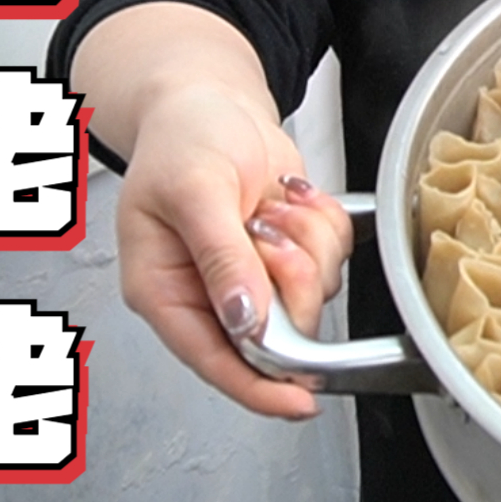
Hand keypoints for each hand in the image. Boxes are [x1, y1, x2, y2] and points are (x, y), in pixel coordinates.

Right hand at [116, 84, 351, 417]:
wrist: (214, 99)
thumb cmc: (183, 137)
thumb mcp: (194, 192)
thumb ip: (221, 258)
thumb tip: (244, 320)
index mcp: (166, 291)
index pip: (213, 360)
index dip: (258, 387)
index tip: (298, 402)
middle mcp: (212, 293)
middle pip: (280, 327)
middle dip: (289, 272)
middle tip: (265, 224)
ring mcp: (256, 274)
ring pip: (314, 289)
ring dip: (306, 239)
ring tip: (270, 202)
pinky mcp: (290, 251)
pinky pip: (334, 256)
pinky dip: (323, 222)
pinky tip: (289, 196)